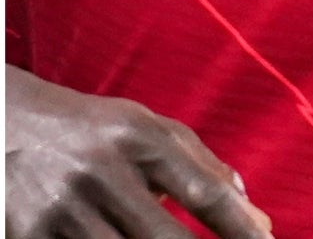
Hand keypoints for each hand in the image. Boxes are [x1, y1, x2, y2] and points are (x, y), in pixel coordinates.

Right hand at [6, 65, 272, 238]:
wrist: (4, 122)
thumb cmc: (91, 130)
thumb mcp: (147, 128)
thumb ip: (200, 162)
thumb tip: (251, 207)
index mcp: (140, 140)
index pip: (204, 192)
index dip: (241, 227)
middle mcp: (102, 174)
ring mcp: (62, 212)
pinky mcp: (27, 237)